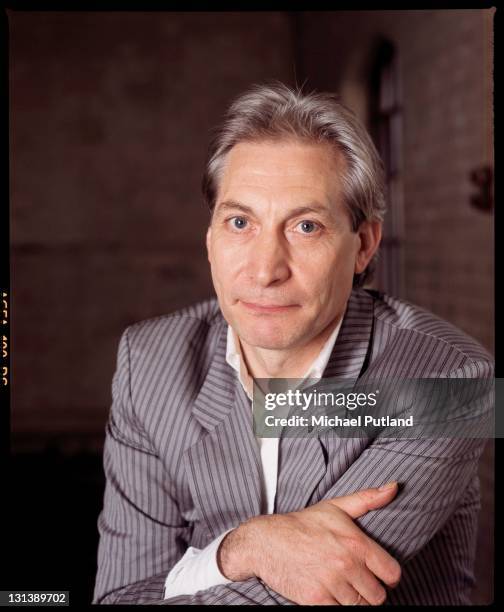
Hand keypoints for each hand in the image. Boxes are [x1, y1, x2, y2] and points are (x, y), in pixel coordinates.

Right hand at [217, 482, 400, 604]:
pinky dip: (338, 606)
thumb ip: (367, 499)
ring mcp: (331, 584)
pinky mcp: (316, 600)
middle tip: (359, 582)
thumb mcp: (335, 507)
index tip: (381, 576)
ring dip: (354, 600)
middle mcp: (346, 564)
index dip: (389, 576)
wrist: (266, 541)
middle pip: (378, 596)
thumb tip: (394, 487)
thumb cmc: (303, 524)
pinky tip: (331, 594)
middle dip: (370, 590)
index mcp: (355, 542)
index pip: (392, 573)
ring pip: (360, 607)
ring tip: (343, 586)